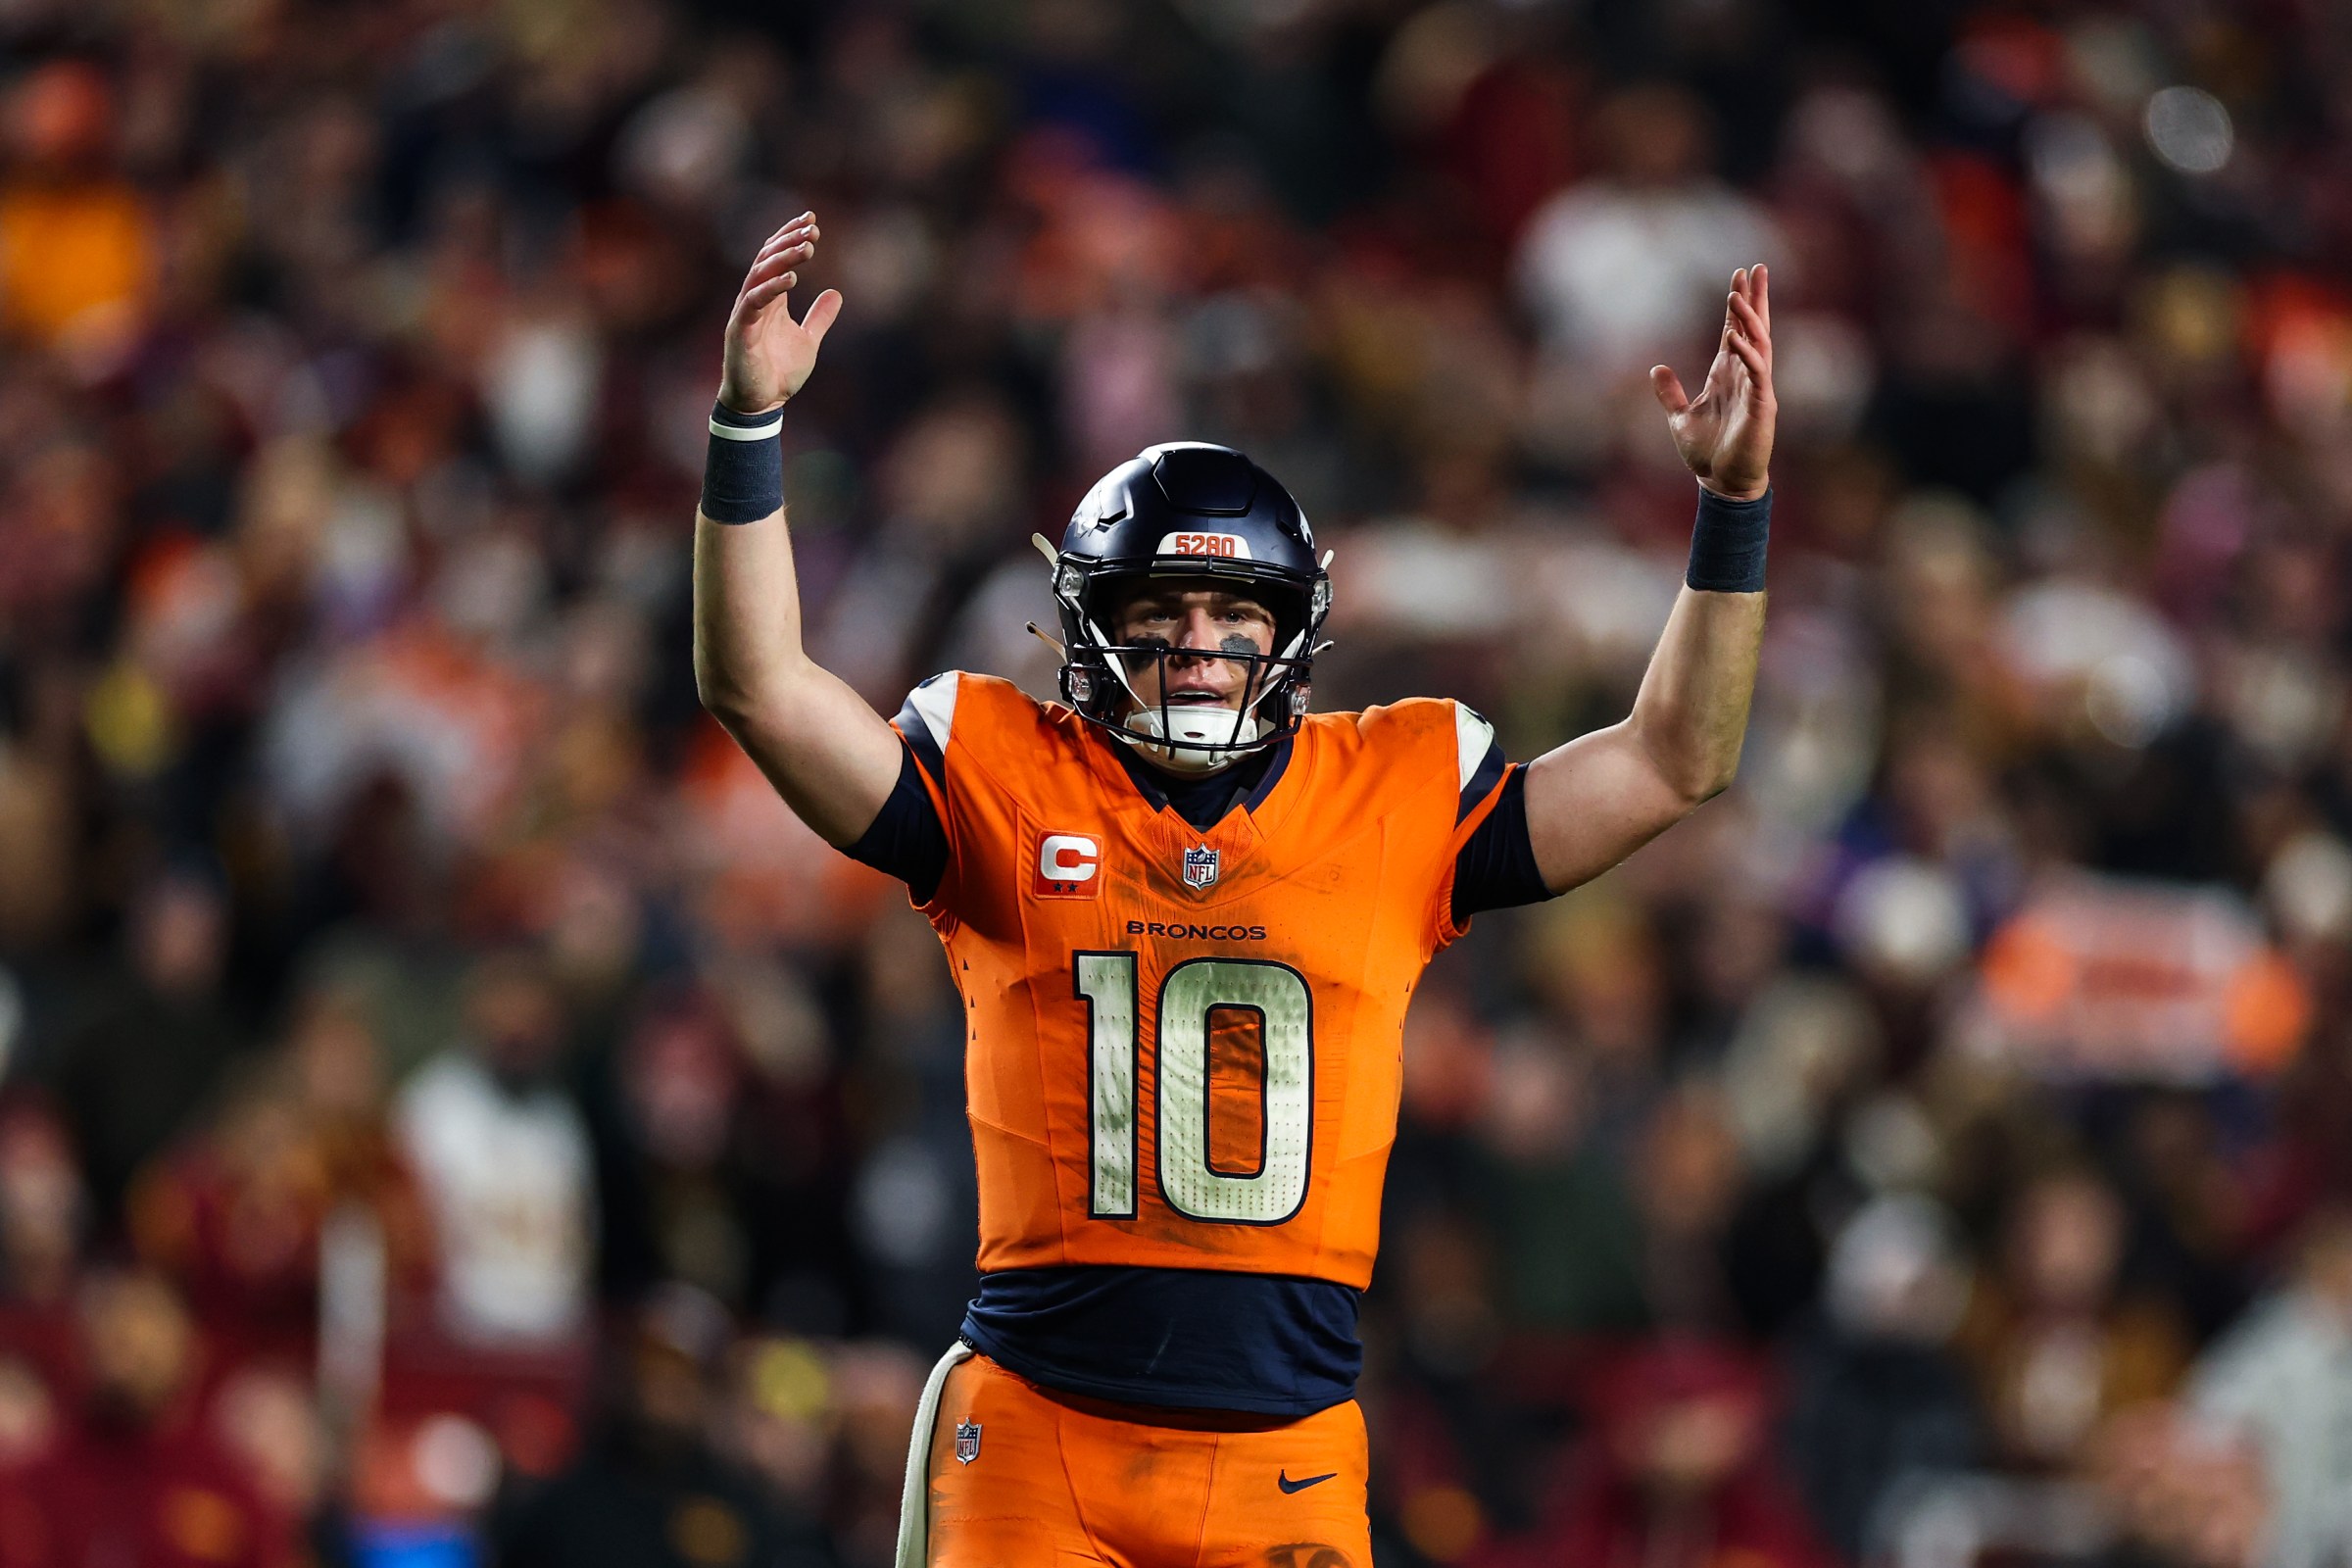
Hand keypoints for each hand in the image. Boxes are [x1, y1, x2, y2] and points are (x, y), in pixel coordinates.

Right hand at [719, 213, 843, 414]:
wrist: (761, 404)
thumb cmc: (779, 372)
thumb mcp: (809, 341)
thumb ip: (820, 317)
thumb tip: (836, 293)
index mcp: (769, 299)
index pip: (776, 258)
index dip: (791, 237)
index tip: (812, 220)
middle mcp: (754, 300)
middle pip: (768, 259)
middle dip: (790, 240)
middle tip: (813, 228)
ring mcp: (745, 313)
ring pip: (760, 275)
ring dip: (784, 259)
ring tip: (808, 248)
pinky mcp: (740, 330)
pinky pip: (753, 302)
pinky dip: (771, 288)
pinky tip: (792, 279)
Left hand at [1651, 265, 1774, 500]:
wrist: (1722, 484)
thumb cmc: (1707, 454)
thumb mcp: (1680, 418)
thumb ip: (1670, 393)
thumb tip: (1656, 367)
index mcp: (1727, 376)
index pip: (1736, 331)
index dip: (1738, 305)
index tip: (1740, 276)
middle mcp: (1745, 376)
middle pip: (1754, 328)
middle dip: (1754, 298)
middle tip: (1756, 268)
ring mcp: (1756, 389)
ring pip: (1758, 344)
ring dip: (1750, 318)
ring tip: (1738, 293)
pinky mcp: (1761, 406)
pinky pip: (1757, 372)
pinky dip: (1747, 353)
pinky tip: (1735, 336)